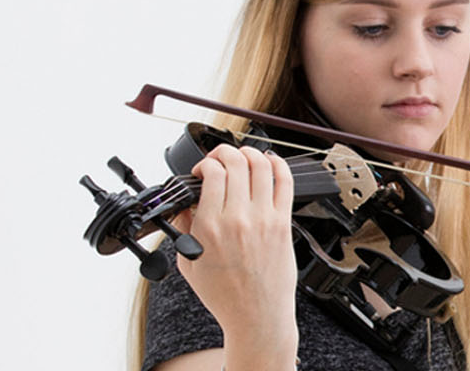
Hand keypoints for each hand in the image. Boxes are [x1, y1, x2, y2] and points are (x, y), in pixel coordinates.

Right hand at [174, 144, 298, 359]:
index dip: (204, 164)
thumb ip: (184, 228)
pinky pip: (285, 182)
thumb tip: (185, 203)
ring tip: (242, 158)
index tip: (202, 171)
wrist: (255, 316)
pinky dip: (278, 164)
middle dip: (224, 153)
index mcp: (210, 227)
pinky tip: (270, 162)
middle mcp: (238, 219)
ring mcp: (264, 219)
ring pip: (261, 165)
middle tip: (220, 160)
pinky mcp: (283, 224)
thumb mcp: (188, 263)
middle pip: (235, 162)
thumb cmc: (224, 296)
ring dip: (249, 153)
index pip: (211, 173)